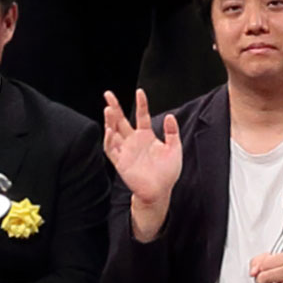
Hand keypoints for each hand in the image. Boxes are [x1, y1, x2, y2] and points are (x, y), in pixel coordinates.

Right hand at [101, 93, 185, 222]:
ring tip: (108, 109)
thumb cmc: (167, 172)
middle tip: (108, 94)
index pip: (141, 116)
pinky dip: (109, 140)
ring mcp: (126, 151)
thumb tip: (170, 116)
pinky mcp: (120, 162)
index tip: (139, 91)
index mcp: (146, 136)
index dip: (141, 104)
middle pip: (121, 121)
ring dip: (109, 122)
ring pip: (113, 133)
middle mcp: (133, 141)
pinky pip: (112, 150)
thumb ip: (172, 132)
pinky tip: (109, 131)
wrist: (161, 191)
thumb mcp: (174, 148)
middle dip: (114, 108)